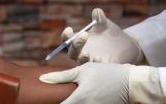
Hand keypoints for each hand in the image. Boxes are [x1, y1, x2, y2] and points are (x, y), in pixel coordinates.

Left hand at [40, 63, 163, 103]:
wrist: (128, 82)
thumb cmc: (104, 73)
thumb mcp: (82, 71)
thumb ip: (61, 77)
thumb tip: (43, 79)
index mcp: (78, 99)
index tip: (43, 101)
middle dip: (60, 103)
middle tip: (54, 98)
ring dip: (70, 103)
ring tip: (67, 97)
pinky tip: (78, 99)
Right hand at [61, 8, 143, 63]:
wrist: (126, 44)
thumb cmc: (111, 33)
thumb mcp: (105, 24)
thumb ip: (100, 18)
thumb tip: (97, 12)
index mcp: (79, 41)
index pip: (67, 40)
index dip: (66, 35)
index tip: (69, 29)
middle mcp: (82, 52)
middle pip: (72, 52)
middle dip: (75, 44)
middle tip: (84, 34)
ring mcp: (91, 61)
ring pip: (81, 63)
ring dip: (82, 58)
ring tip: (86, 53)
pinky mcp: (101, 69)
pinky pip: (95, 70)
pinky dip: (96, 64)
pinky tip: (99, 59)